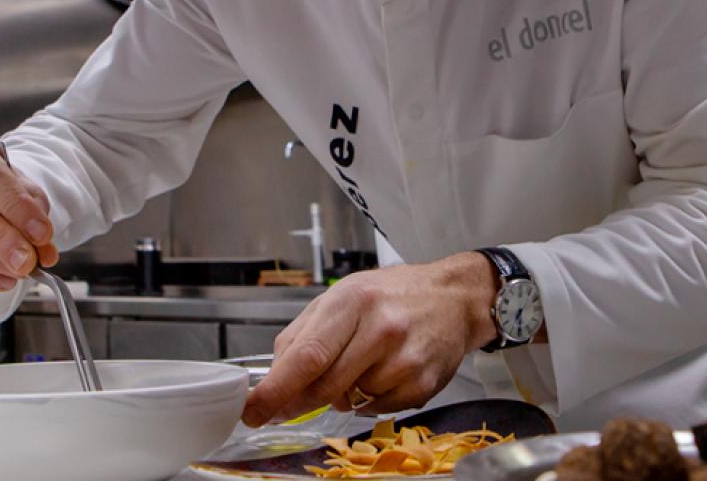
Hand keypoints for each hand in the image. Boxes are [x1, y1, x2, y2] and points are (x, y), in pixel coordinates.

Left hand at [241, 252, 498, 426]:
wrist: (454, 297)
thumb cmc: (393, 294)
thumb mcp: (343, 296)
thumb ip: (303, 334)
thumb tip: (273, 376)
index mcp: (352, 301)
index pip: (306, 356)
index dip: (275, 390)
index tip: (252, 411)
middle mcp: (381, 329)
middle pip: (324, 386)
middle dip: (301, 401)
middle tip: (292, 403)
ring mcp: (404, 359)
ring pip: (350, 400)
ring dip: (343, 393)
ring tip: (362, 363)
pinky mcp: (423, 384)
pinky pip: (376, 409)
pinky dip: (369, 399)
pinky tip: (383, 372)